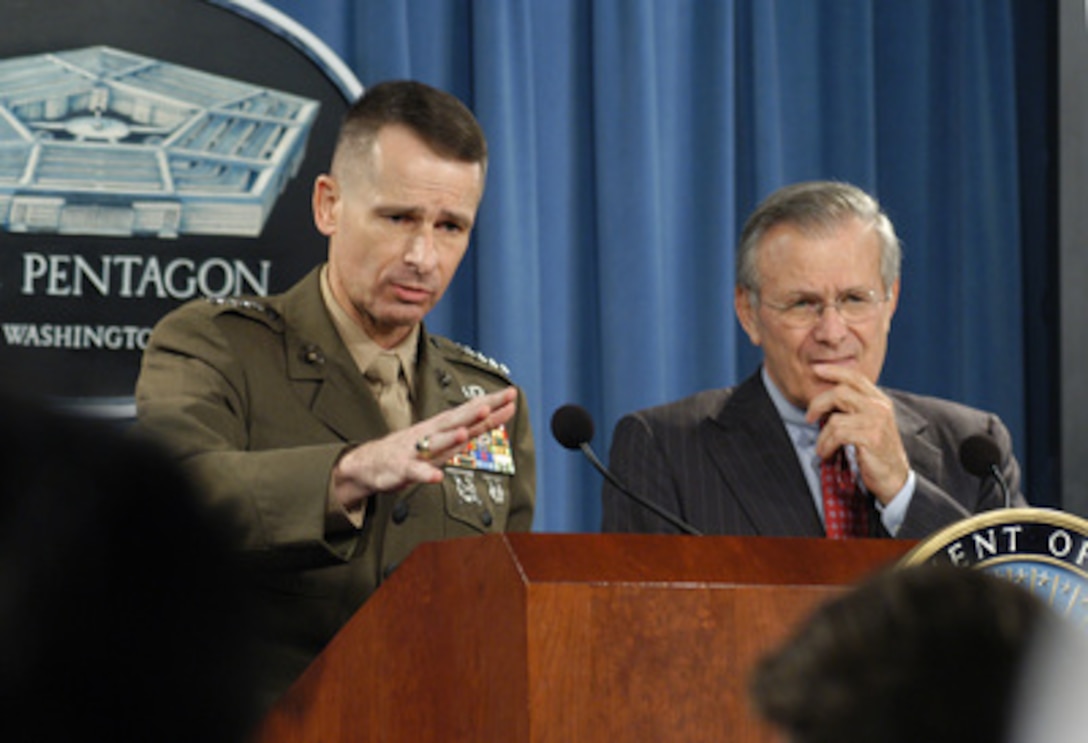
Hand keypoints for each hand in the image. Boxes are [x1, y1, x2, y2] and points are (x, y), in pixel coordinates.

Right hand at [331, 386, 517, 510]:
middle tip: (495, 403)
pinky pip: (416, 472)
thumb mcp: (444, 438)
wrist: (370, 463)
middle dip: (476, 413)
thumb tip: (496, 416)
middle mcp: (431, 434)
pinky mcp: (402, 469)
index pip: (471, 412)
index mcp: (443, 426)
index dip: (491, 404)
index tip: (512, 394)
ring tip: (465, 432)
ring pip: (436, 443)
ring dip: (450, 438)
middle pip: (458, 421)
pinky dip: (426, 475)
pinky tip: (436, 478)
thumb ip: (469, 430)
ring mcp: (416, 450)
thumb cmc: (411, 449)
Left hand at [805, 364, 908, 503]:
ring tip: (822, 446)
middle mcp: (879, 407)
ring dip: (822, 436)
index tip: (816, 369)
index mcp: (879, 400)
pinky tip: (826, 453)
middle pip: (839, 392)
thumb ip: (853, 407)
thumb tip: (825, 397)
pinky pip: (837, 435)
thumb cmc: (876, 450)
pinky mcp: (871, 438)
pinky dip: (826, 445)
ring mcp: (876, 422)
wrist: (895, 477)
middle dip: (817, 404)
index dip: (834, 370)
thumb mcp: (868, 423)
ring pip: (835, 419)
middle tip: (809, 417)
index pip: (855, 377)